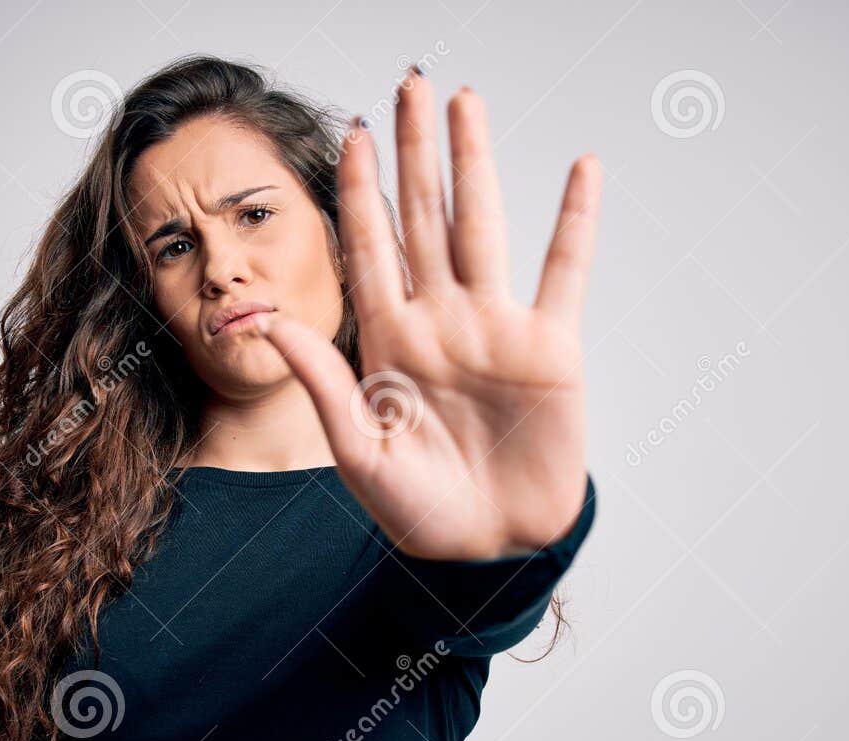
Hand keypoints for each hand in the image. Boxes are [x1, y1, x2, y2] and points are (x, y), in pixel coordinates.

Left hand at [254, 68, 601, 559]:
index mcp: (389, 339)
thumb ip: (323, 381)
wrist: (487, 550)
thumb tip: (267, 322)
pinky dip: (576, 220)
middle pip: (425, 216)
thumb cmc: (417, 512)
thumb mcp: (359, 450)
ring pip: (483, 225)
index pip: (371, 246)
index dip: (361, 191)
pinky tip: (581, 169)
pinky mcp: (549, 348)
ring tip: (466, 100)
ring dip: (476, 162)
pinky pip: (564, 271)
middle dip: (415, 151)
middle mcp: (440, 319)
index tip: (351, 134)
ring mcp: (495, 328)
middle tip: (410, 83)